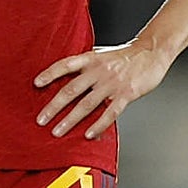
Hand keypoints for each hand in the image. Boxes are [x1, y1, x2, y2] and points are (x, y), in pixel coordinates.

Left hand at [33, 41, 171, 139]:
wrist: (151, 53)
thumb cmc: (124, 56)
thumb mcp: (100, 54)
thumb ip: (85, 65)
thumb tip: (66, 74)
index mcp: (90, 59)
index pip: (64, 65)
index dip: (49, 74)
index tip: (36, 84)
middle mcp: (98, 71)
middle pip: (71, 90)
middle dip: (53, 106)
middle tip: (41, 120)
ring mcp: (111, 83)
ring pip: (86, 104)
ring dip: (70, 120)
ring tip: (58, 131)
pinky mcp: (126, 94)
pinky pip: (110, 112)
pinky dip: (98, 125)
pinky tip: (88, 134)